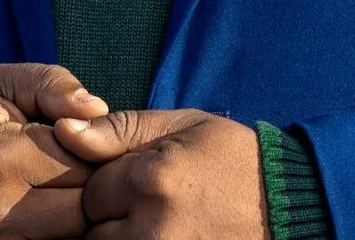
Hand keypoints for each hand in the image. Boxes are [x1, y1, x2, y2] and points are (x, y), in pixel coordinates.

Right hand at [0, 63, 110, 239]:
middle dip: (93, 183)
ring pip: (75, 235)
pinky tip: (53, 209)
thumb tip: (98, 108)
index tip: (85, 138)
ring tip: (67, 188)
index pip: (83, 158)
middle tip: (82, 166)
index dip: (96, 145)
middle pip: (85, 205)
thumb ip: (51, 84)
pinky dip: (63, 232)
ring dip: (81, 212)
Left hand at [59, 109, 266, 239]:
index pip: (91, 188)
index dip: (112, 182)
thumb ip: (121, 129)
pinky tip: (163, 232)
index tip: (138, 178)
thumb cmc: (234, 160)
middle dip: (111, 215)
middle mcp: (151, 227)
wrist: (290, 208)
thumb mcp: (183, 126)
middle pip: (94, 229)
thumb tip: (64, 128)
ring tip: (156, 219)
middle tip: (148, 203)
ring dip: (123, 236)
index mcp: (151, 180)